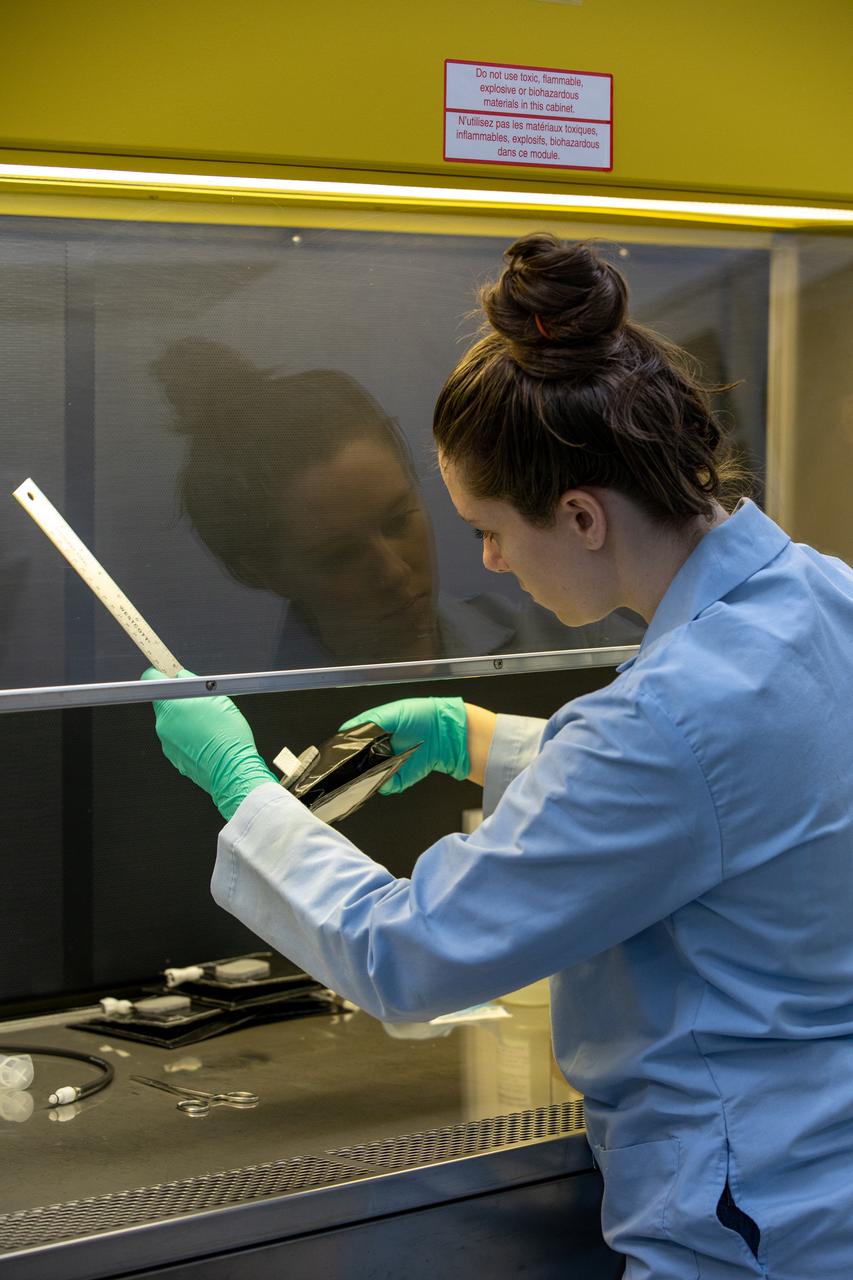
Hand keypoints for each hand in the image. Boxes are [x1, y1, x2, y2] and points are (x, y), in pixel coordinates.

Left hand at [141, 668, 276, 820]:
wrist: (232, 769)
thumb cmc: (226, 734)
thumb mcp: (215, 697)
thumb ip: (191, 682)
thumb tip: (181, 676)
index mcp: (169, 707)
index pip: (151, 680)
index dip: (162, 674)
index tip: (173, 675)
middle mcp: (162, 725)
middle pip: (165, 703)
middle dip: (181, 700)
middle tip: (203, 703)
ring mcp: (167, 744)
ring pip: (173, 722)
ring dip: (186, 720)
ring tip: (210, 725)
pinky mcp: (175, 758)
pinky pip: (179, 740)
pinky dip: (190, 737)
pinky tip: (208, 740)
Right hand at [339, 697, 468, 793]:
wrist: (444, 732)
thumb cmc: (420, 716)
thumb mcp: (389, 713)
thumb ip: (367, 722)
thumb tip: (345, 731)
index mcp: (372, 734)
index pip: (349, 744)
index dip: (342, 748)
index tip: (336, 751)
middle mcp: (376, 752)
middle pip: (355, 764)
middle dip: (351, 766)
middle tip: (351, 762)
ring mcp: (386, 766)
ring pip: (367, 778)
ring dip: (366, 776)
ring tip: (372, 766)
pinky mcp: (398, 778)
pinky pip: (384, 785)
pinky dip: (383, 783)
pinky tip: (385, 774)